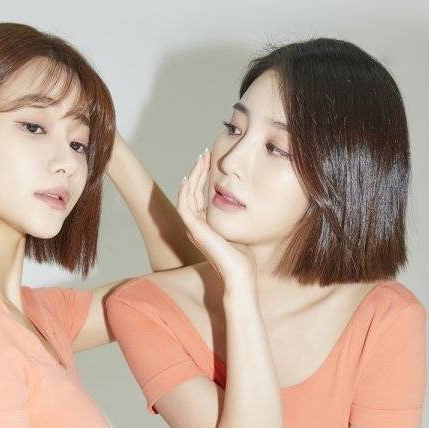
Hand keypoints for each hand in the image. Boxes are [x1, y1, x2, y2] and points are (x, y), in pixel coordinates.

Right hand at [177, 148, 255, 286]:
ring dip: (193, 175)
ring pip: (187, 195)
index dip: (203, 176)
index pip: (199, 195)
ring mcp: (194, 228)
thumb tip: (243, 200)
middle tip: (205, 152)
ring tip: (201, 158)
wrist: (241, 274)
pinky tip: (190, 178)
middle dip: (198, 170)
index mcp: (204, 225)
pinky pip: (184, 206)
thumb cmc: (244, 257)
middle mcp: (196, 225)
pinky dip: (184, 192)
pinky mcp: (194, 230)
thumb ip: (235, 215)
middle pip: (192, 191)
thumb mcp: (239, 229)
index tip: (211, 160)